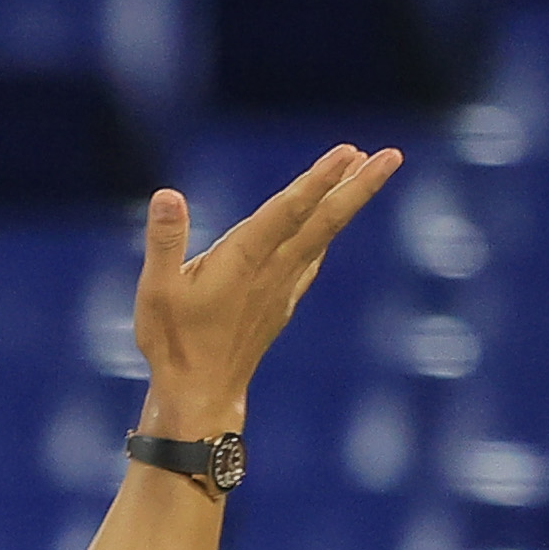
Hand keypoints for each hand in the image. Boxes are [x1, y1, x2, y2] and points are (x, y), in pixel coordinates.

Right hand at [132, 142, 402, 431]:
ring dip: (346, 201)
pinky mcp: (280, 303)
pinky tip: (330, 228)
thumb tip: (167, 194)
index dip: (318, 180)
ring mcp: (281, 288)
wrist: (200, 396)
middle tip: (392, 156)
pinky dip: (327, 234)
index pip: (288, 211)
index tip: (349, 152)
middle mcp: (271, 270)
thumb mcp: (156, 291)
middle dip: (358, 186)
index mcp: (242, 260)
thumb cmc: (173, 344)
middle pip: (323, 221)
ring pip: (322, 236)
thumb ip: (165, 241)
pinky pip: (312, 260)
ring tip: (364, 169)